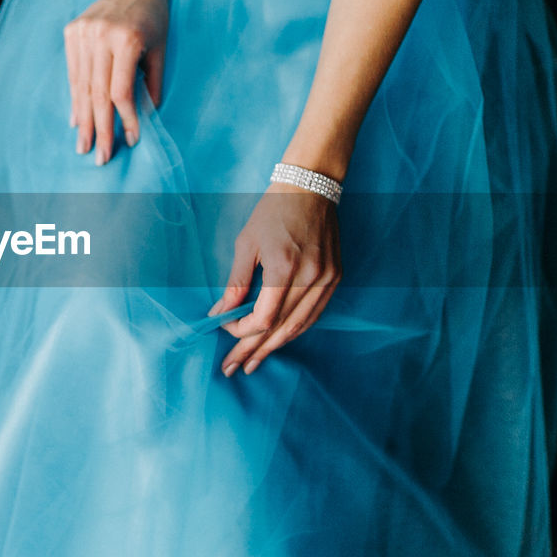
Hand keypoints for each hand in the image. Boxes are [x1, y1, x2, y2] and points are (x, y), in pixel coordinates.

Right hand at [63, 0, 168, 164]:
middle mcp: (100, 36)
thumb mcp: (160, 49)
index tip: (130, 140)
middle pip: (98, 92)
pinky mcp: (72, 32)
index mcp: (126, 40)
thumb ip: (152, 83)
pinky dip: (75, 97)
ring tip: (84, 145)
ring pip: (81, 85)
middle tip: (99, 156)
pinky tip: (77, 119)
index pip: (121, 90)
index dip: (125, 118)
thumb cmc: (153, 17)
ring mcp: (83, 33)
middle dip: (99, 128)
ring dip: (83, 119)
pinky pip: (73, 72)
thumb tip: (144, 118)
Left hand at [207, 184, 342, 375]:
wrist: (311, 187)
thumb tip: (222, 313)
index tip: (225, 329)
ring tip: (254, 362)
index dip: (242, 331)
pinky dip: (295, 329)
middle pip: (280, 328)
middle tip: (234, 368)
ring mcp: (327, 279)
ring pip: (300, 326)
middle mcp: (310, 278)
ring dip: (275, 346)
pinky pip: (313, 314)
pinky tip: (279, 340)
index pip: (263, 318)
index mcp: (285, 268)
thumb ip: (236, 282)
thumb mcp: (246, 243)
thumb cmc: (273, 211)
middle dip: (254, 350)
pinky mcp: (335, 278)